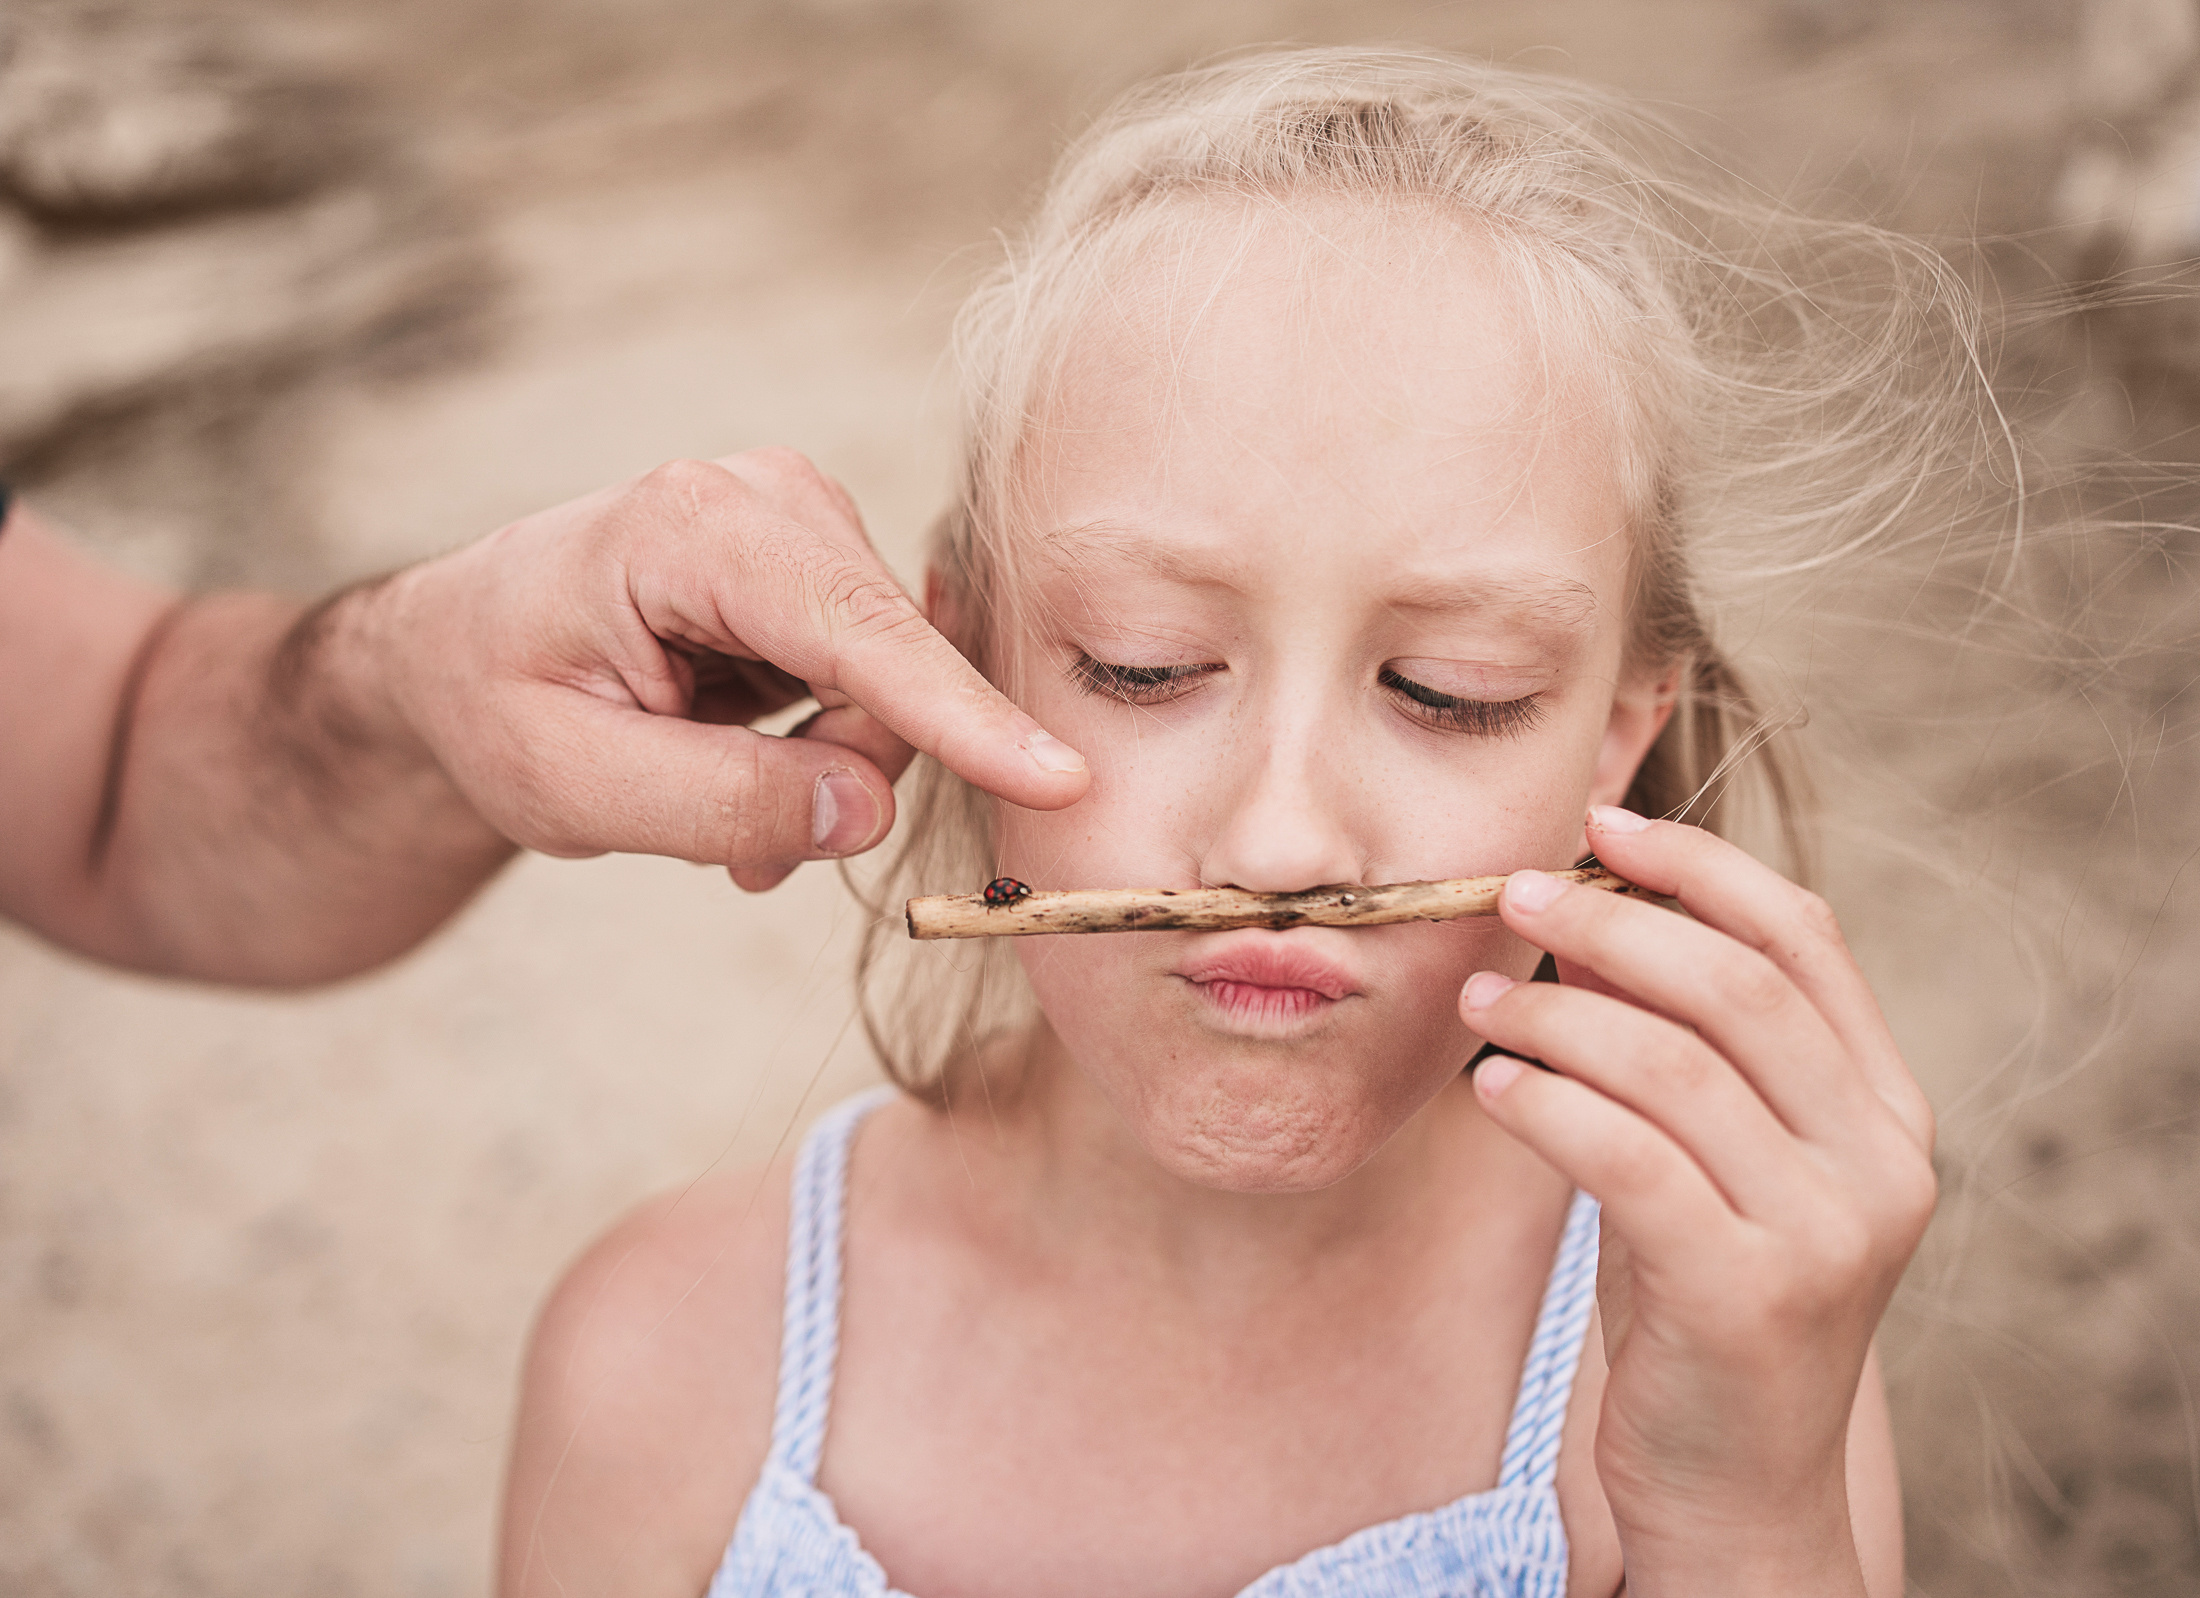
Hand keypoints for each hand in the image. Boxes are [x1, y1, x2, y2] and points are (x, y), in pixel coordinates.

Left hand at [365, 449, 1088, 889]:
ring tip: (723, 820)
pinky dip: (827, 746)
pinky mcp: (820, 563)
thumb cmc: (493, 705)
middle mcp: (766, 498)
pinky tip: (747, 767)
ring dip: (828, 771)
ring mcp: (801, 523)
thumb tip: (867, 812)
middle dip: (840, 775)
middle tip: (745, 860)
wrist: (460, 654)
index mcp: (691, 529)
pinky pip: (878, 680)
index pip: (855, 633)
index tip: (1061, 781)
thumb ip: (717, 802)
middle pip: (887, 667)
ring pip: (892, 684)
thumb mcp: (567, 786)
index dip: (959, 717)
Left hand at [1458, 808, 1934, 1596]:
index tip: (1601, 824)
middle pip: (1738, 987)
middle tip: (1511, 893)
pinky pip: (1627, 1159)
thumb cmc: (1709, 1300)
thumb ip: (1685, 1049)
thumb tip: (1581, 917)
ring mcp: (1825, 1234)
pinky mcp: (1746, 1297)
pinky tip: (1489, 1087)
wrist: (1739, 1487)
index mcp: (1887, 1109)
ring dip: (1557, 1011)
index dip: (1701, 866)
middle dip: (1614, 920)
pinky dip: (1546, 1104)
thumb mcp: (1719, 1162)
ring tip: (1479, 995)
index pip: (1805, 940)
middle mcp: (1880, 1163)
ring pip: (1675, 1064)